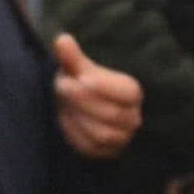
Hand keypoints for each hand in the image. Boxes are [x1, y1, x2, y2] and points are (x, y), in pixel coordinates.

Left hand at [51, 34, 141, 158]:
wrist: (77, 107)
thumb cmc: (80, 83)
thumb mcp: (76, 68)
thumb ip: (72, 56)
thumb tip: (61, 40)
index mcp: (131, 92)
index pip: (127, 92)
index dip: (104, 86)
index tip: (81, 77)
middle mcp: (132, 117)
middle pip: (111, 114)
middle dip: (83, 100)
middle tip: (62, 86)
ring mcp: (122, 138)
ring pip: (101, 134)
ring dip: (78, 117)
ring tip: (64, 103)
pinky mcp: (107, 153)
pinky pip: (90, 148)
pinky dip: (74, 133)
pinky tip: (65, 118)